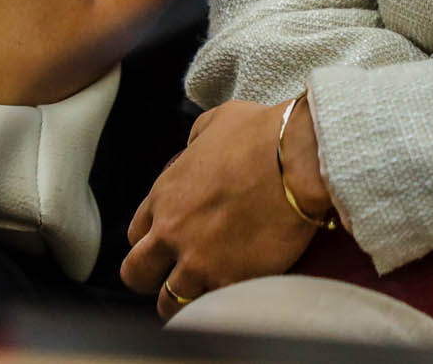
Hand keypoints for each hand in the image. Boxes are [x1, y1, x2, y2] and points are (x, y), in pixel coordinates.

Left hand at [121, 97, 329, 317]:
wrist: (298, 160)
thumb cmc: (261, 134)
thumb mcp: (216, 121)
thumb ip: (196, 139)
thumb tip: (196, 148)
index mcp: (165, 195)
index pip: (135, 234)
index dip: (151, 241)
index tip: (169, 243)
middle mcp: (171, 233)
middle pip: (136, 274)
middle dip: (150, 278)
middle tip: (173, 277)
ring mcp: (198, 263)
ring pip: (168, 304)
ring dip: (180, 302)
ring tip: (200, 300)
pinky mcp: (229, 284)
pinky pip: (209, 311)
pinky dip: (216, 310)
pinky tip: (229, 303)